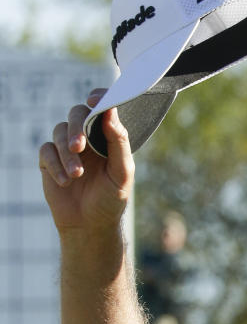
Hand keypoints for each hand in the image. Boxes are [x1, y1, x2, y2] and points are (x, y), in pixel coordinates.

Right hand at [38, 89, 134, 232]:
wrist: (91, 225)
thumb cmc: (111, 199)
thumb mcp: (121, 173)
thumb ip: (118, 142)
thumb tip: (110, 111)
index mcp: (107, 136)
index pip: (103, 108)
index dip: (99, 98)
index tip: (94, 99)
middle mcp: (87, 137)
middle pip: (77, 114)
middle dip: (77, 129)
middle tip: (78, 147)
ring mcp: (67, 147)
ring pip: (60, 132)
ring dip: (67, 154)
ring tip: (77, 176)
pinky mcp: (50, 159)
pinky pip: (47, 151)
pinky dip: (55, 164)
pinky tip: (65, 181)